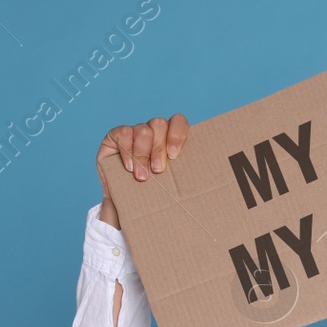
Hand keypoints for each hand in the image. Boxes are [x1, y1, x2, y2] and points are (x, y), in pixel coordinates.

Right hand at [96, 113, 189, 228]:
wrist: (126, 205)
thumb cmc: (154, 195)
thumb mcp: (173, 186)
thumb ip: (187, 178)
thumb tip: (211, 185)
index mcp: (170, 138)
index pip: (178, 122)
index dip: (177, 134)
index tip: (174, 156)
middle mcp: (153, 131)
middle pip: (159, 124)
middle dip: (159, 149)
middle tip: (158, 171)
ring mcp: (134, 131)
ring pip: (143, 130)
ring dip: (143, 154)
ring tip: (142, 176)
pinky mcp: (115, 136)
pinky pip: (123, 134)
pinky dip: (127, 150)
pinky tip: (129, 167)